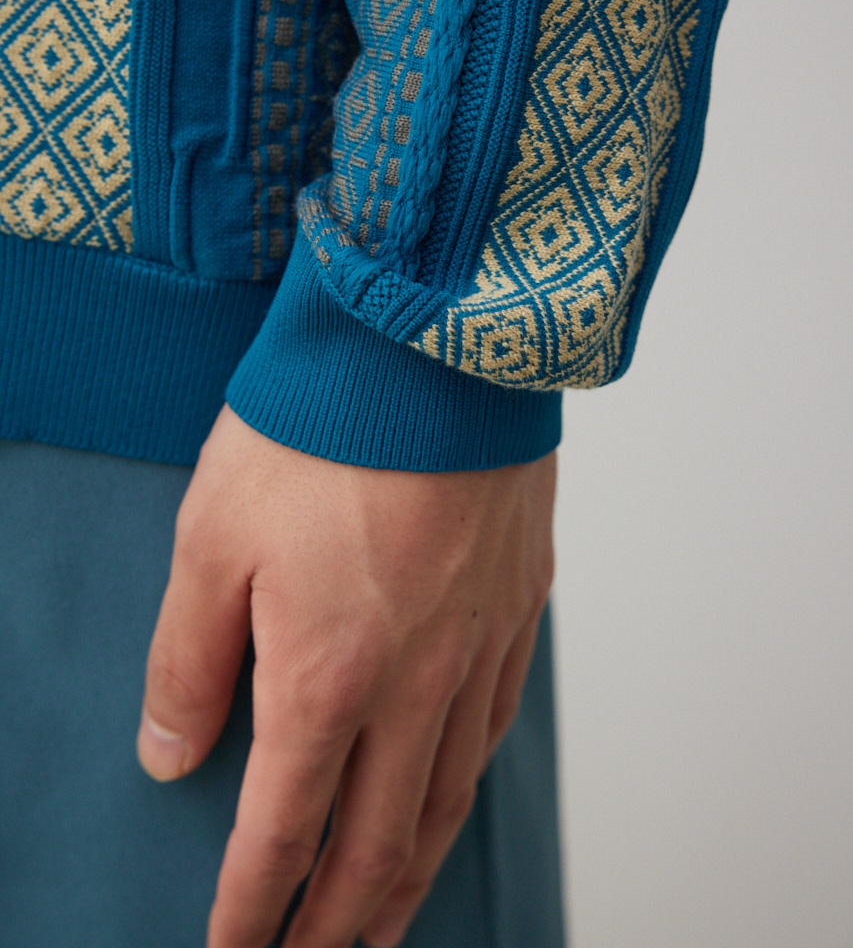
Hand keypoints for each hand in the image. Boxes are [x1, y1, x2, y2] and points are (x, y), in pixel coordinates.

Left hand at [137, 403, 555, 947]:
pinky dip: (467, 786)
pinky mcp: (520, 601)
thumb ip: (188, 660)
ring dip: (411, 874)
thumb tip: (171, 755)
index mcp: (328, 676)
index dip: (253, 908)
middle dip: (339, 921)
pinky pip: (498, 723)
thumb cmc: (321, 426)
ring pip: (448, 798)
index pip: (283, 831)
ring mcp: (480, 646)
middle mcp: (417, 683)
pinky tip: (456, 792)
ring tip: (389, 918)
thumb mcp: (212, 537)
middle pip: (379, 841)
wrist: (438, 342)